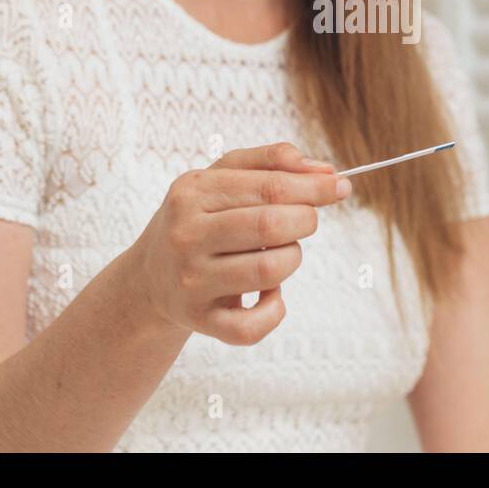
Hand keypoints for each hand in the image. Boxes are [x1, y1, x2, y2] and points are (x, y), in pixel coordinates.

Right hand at [127, 142, 350, 344]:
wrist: (149, 277)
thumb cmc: (200, 219)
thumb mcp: (222, 178)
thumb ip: (271, 162)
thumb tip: (324, 170)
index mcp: (193, 193)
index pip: (270, 186)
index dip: (315, 187)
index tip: (339, 186)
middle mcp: (186, 236)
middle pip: (271, 226)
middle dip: (304, 221)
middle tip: (303, 221)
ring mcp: (190, 281)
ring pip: (270, 271)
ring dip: (291, 260)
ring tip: (279, 253)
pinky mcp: (198, 320)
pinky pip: (252, 325)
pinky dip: (275, 309)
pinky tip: (269, 293)